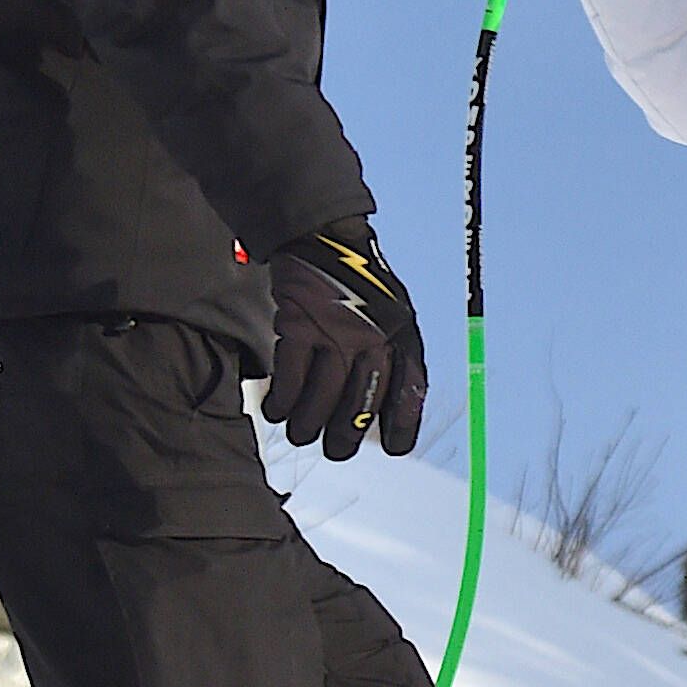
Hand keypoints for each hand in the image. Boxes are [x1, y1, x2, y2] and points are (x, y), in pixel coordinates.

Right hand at [266, 219, 425, 459]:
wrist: (323, 237)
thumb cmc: (358, 283)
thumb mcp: (393, 313)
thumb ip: (392, 354)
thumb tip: (383, 408)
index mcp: (403, 333)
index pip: (410, 388)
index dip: (403, 423)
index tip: (394, 449)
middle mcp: (373, 337)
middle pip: (360, 403)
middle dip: (345, 435)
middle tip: (335, 450)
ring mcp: (335, 332)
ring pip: (322, 397)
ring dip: (308, 424)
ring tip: (301, 435)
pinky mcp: (299, 326)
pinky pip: (289, 378)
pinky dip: (282, 401)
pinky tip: (276, 410)